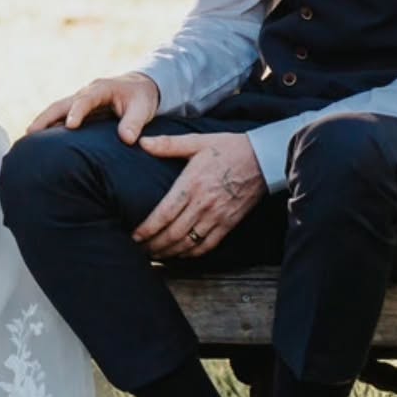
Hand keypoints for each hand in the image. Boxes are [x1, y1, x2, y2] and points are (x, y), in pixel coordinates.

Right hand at [26, 73, 160, 144]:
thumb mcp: (143, 108)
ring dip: (43, 122)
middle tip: (31, 133)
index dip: (77, 112)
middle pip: (61, 104)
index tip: (70, 126)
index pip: (85, 100)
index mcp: (100, 89)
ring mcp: (79, 101)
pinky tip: (40, 141)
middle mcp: (85, 93)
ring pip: (57, 110)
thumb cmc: (141, 98)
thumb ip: (134, 122)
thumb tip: (127, 139)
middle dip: (46, 117)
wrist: (139, 87)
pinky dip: (50, 126)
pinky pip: (60, 117)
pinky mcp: (78, 110)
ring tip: (28, 140)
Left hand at [132, 132, 264, 257]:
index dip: (147, 229)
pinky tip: (178, 255)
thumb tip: (142, 142)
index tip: (134, 235)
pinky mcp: (228, 224)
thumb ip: (168, 144)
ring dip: (168, 252)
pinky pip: (207, 246)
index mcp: (193, 184)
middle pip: (173, 234)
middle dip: (153, 244)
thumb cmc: (228, 148)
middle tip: (137, 248)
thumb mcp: (197, 141)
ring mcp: (217, 217)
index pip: (165, 214)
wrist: (263, 159)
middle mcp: (204, 204)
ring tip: (153, 253)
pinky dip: (190, 254)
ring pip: (188, 243)